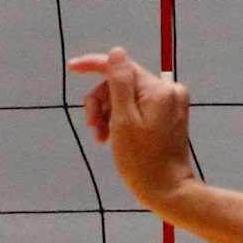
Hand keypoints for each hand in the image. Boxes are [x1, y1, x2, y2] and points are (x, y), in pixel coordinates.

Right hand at [69, 46, 200, 212]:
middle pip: (122, 84)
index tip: (70, 67)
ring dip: (109, 114)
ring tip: (101, 137)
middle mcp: (168, 91)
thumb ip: (119, 83)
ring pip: (127, 97)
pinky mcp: (169, 115)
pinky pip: (137, 108)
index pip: (121, 66)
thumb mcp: (123, 120)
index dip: (94, 65)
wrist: (167, 190)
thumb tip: (116, 52)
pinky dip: (121, 119)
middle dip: (101, 102)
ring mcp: (171, 103)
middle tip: (92, 127)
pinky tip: (112, 137)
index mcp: (158, 90)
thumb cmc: (141, 159)